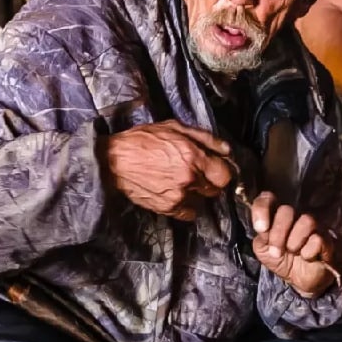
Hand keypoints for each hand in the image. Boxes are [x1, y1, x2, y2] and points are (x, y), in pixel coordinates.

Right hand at [102, 121, 233, 218]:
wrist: (115, 161)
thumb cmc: (143, 141)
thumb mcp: (175, 128)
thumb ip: (205, 138)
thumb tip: (226, 150)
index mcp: (193, 156)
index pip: (225, 175)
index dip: (222, 171)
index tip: (215, 168)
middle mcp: (189, 178)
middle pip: (216, 190)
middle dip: (209, 182)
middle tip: (197, 173)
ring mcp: (179, 196)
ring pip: (203, 201)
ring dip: (197, 194)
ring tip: (182, 182)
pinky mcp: (167, 208)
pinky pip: (189, 213)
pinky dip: (186, 205)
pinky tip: (176, 193)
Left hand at [250, 192, 336, 297]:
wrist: (301, 280)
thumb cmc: (281, 260)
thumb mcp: (263, 250)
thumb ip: (261, 237)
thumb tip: (264, 229)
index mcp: (276, 217)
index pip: (267, 199)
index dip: (262, 209)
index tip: (261, 229)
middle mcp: (295, 216)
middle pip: (286, 210)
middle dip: (278, 234)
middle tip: (276, 251)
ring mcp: (312, 226)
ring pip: (306, 221)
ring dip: (294, 242)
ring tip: (293, 253)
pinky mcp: (326, 238)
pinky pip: (317, 239)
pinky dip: (308, 252)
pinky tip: (306, 257)